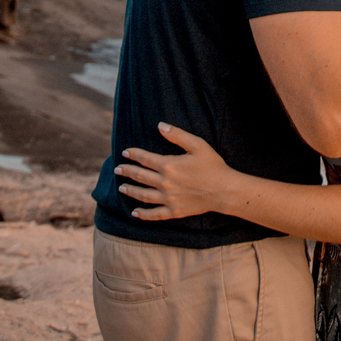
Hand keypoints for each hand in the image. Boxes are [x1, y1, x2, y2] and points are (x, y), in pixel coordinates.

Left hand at [114, 124, 234, 220]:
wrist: (223, 190)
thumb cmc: (212, 165)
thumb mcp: (197, 144)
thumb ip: (177, 135)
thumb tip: (160, 126)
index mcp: (169, 165)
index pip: (145, 159)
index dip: (133, 155)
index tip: (124, 152)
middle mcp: (165, 183)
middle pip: (140, 176)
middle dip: (127, 172)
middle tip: (117, 169)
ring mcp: (168, 199)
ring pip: (143, 195)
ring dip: (131, 191)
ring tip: (121, 187)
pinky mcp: (173, 211)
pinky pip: (154, 214)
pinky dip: (143, 214)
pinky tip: (134, 213)